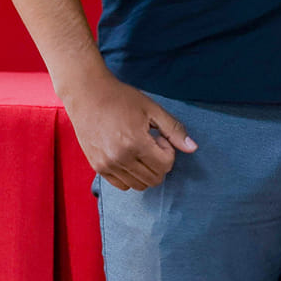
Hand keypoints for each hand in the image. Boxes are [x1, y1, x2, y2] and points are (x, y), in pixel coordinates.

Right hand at [56, 63, 196, 191]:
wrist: (87, 94)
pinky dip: (131, 176)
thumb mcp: (152, 109)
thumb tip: (193, 148)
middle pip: (154, 179)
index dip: (168, 151)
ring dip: (145, 170)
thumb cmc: (121, 98)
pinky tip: (127, 155)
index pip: (165, 166)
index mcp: (135, 143)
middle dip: (159, 162)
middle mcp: (120, 158)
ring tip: (137, 148)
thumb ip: (174, 129)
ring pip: (139, 185)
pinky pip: (122, 185)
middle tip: (149, 142)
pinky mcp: (97, 167)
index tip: (158, 136)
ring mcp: (107, 165)